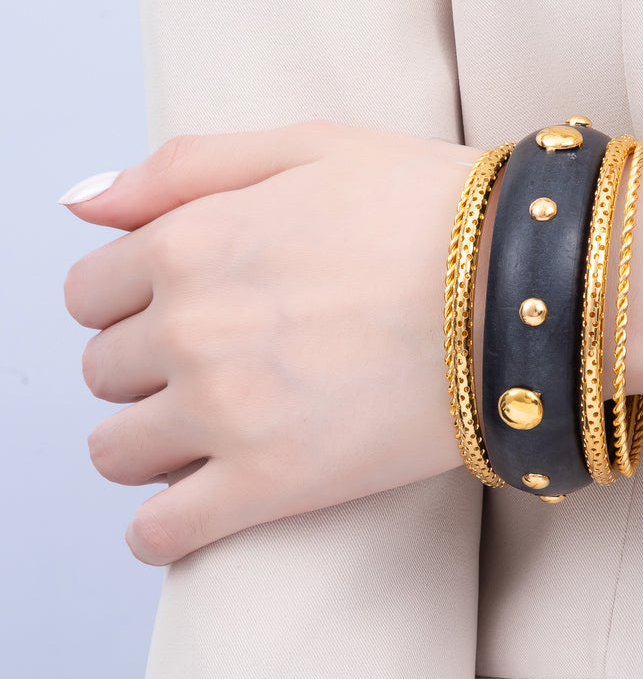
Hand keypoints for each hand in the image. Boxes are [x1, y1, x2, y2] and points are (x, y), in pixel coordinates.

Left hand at [63, 122, 467, 564]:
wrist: (527, 288)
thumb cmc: (432, 210)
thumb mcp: (311, 146)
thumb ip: (184, 167)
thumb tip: (80, 199)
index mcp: (190, 243)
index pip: (91, 292)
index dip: (130, 299)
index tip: (179, 307)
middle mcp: (190, 328)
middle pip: (104, 371)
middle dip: (145, 366)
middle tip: (218, 362)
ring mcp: (226, 413)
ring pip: (117, 452)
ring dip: (149, 442)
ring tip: (212, 431)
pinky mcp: (275, 484)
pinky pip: (163, 532)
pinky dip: (161, 529)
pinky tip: (193, 508)